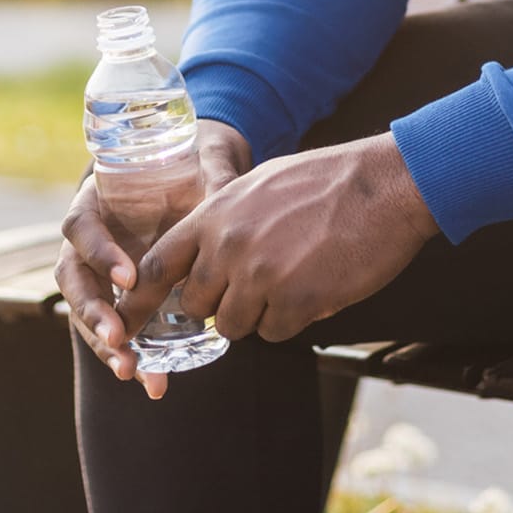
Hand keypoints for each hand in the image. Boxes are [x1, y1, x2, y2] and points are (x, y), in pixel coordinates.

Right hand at [57, 118, 251, 395]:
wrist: (196, 178)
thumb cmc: (191, 167)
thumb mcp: (202, 167)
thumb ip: (211, 179)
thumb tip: (228, 191)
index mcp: (97, 202)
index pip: (81, 226)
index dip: (100, 253)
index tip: (130, 277)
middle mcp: (88, 241)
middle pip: (74, 280)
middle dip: (94, 312)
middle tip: (119, 337)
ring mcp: (99, 273)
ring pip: (87, 312)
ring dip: (106, 344)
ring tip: (132, 371)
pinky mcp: (119, 299)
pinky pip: (115, 328)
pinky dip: (130, 355)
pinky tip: (152, 380)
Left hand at [116, 134, 437, 395]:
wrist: (386, 185)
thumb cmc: (331, 180)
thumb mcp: (263, 183)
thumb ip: (227, 217)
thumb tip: (205, 251)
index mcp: (217, 212)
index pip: (156, 265)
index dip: (139, 299)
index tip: (126, 320)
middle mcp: (230, 245)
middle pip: (196, 305)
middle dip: (220, 303)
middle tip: (257, 284)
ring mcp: (261, 275)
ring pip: (233, 326)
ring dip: (259, 313)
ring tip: (295, 278)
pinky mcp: (296, 301)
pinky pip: (274, 333)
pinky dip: (293, 319)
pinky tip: (317, 286)